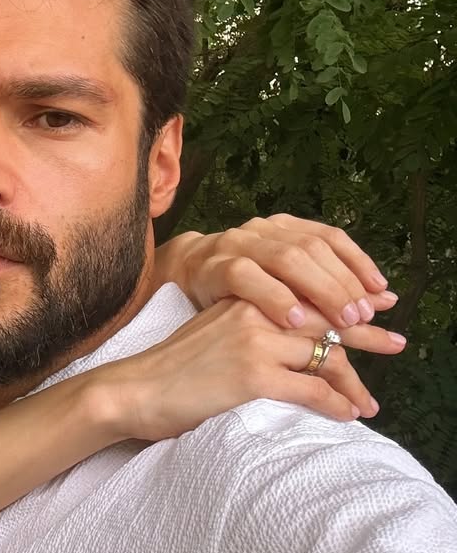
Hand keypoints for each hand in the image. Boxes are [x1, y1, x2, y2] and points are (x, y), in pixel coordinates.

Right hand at [105, 299, 377, 443]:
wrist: (130, 390)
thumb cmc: (165, 374)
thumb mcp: (209, 338)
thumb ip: (244, 332)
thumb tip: (276, 348)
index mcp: (246, 299)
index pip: (308, 302)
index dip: (344, 310)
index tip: (372, 315)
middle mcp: (256, 313)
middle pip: (326, 324)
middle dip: (366, 336)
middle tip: (397, 343)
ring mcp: (255, 343)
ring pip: (324, 358)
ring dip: (353, 383)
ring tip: (371, 402)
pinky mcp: (252, 375)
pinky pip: (309, 390)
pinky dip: (333, 405)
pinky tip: (347, 416)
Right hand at [164, 215, 405, 338]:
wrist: (172, 295)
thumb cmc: (230, 301)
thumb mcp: (271, 286)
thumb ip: (314, 288)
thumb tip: (380, 301)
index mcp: (278, 229)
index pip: (328, 237)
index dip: (357, 263)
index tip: (381, 292)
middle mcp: (258, 232)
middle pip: (312, 249)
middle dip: (343, 283)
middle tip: (365, 316)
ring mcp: (235, 248)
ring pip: (287, 259)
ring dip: (321, 290)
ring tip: (344, 324)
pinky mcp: (214, 272)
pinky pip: (249, 279)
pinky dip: (277, 299)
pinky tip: (296, 321)